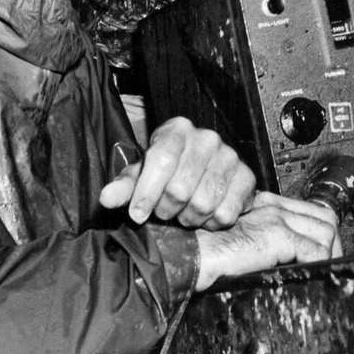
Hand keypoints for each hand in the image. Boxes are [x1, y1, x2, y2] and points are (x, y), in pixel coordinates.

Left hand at [99, 117, 255, 227]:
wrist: (204, 172)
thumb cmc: (167, 173)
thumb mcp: (142, 175)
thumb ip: (124, 186)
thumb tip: (106, 198)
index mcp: (177, 130)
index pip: (161, 160)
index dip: (146, 192)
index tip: (137, 214)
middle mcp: (206, 138)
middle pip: (180, 188)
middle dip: (166, 209)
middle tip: (164, 212)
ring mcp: (230, 157)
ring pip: (203, 204)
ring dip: (188, 218)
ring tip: (183, 213)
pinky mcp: (247, 178)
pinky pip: (226, 214)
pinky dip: (211, 223)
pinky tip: (205, 215)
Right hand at [192, 191, 338, 291]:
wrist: (193, 255)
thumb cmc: (210, 253)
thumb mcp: (246, 240)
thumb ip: (267, 241)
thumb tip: (294, 258)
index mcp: (265, 204)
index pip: (310, 210)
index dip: (322, 233)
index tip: (323, 253)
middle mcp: (272, 206)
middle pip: (324, 218)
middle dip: (333, 244)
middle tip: (328, 264)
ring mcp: (275, 217)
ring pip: (325, 232)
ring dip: (328, 254)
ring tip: (320, 270)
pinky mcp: (277, 234)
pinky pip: (315, 251)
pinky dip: (318, 264)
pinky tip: (306, 273)